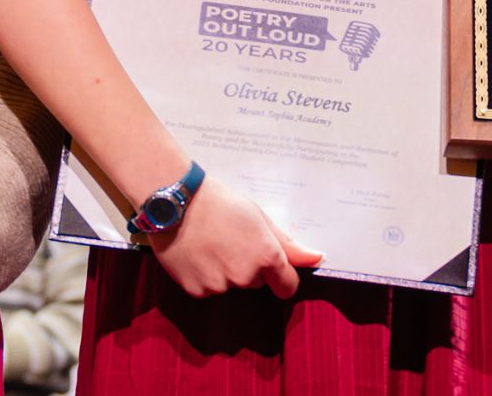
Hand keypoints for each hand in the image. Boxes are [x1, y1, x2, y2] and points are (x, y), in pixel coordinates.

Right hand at [147, 180, 320, 298]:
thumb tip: (316, 258)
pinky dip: (204, 276)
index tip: (274, 270)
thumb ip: (287, 244)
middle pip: (255, 282)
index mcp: (265, 256)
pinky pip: (208, 288)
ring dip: (225, 271)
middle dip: (248, 266)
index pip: (287, 286)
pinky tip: (196, 253)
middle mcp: (245, 276)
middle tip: (231, 240)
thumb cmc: (219, 203)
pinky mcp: (196, 290)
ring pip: (231, 285)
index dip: (282, 277)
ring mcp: (219, 285)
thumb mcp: (258, 217)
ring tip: (210, 244)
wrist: (175, 202)